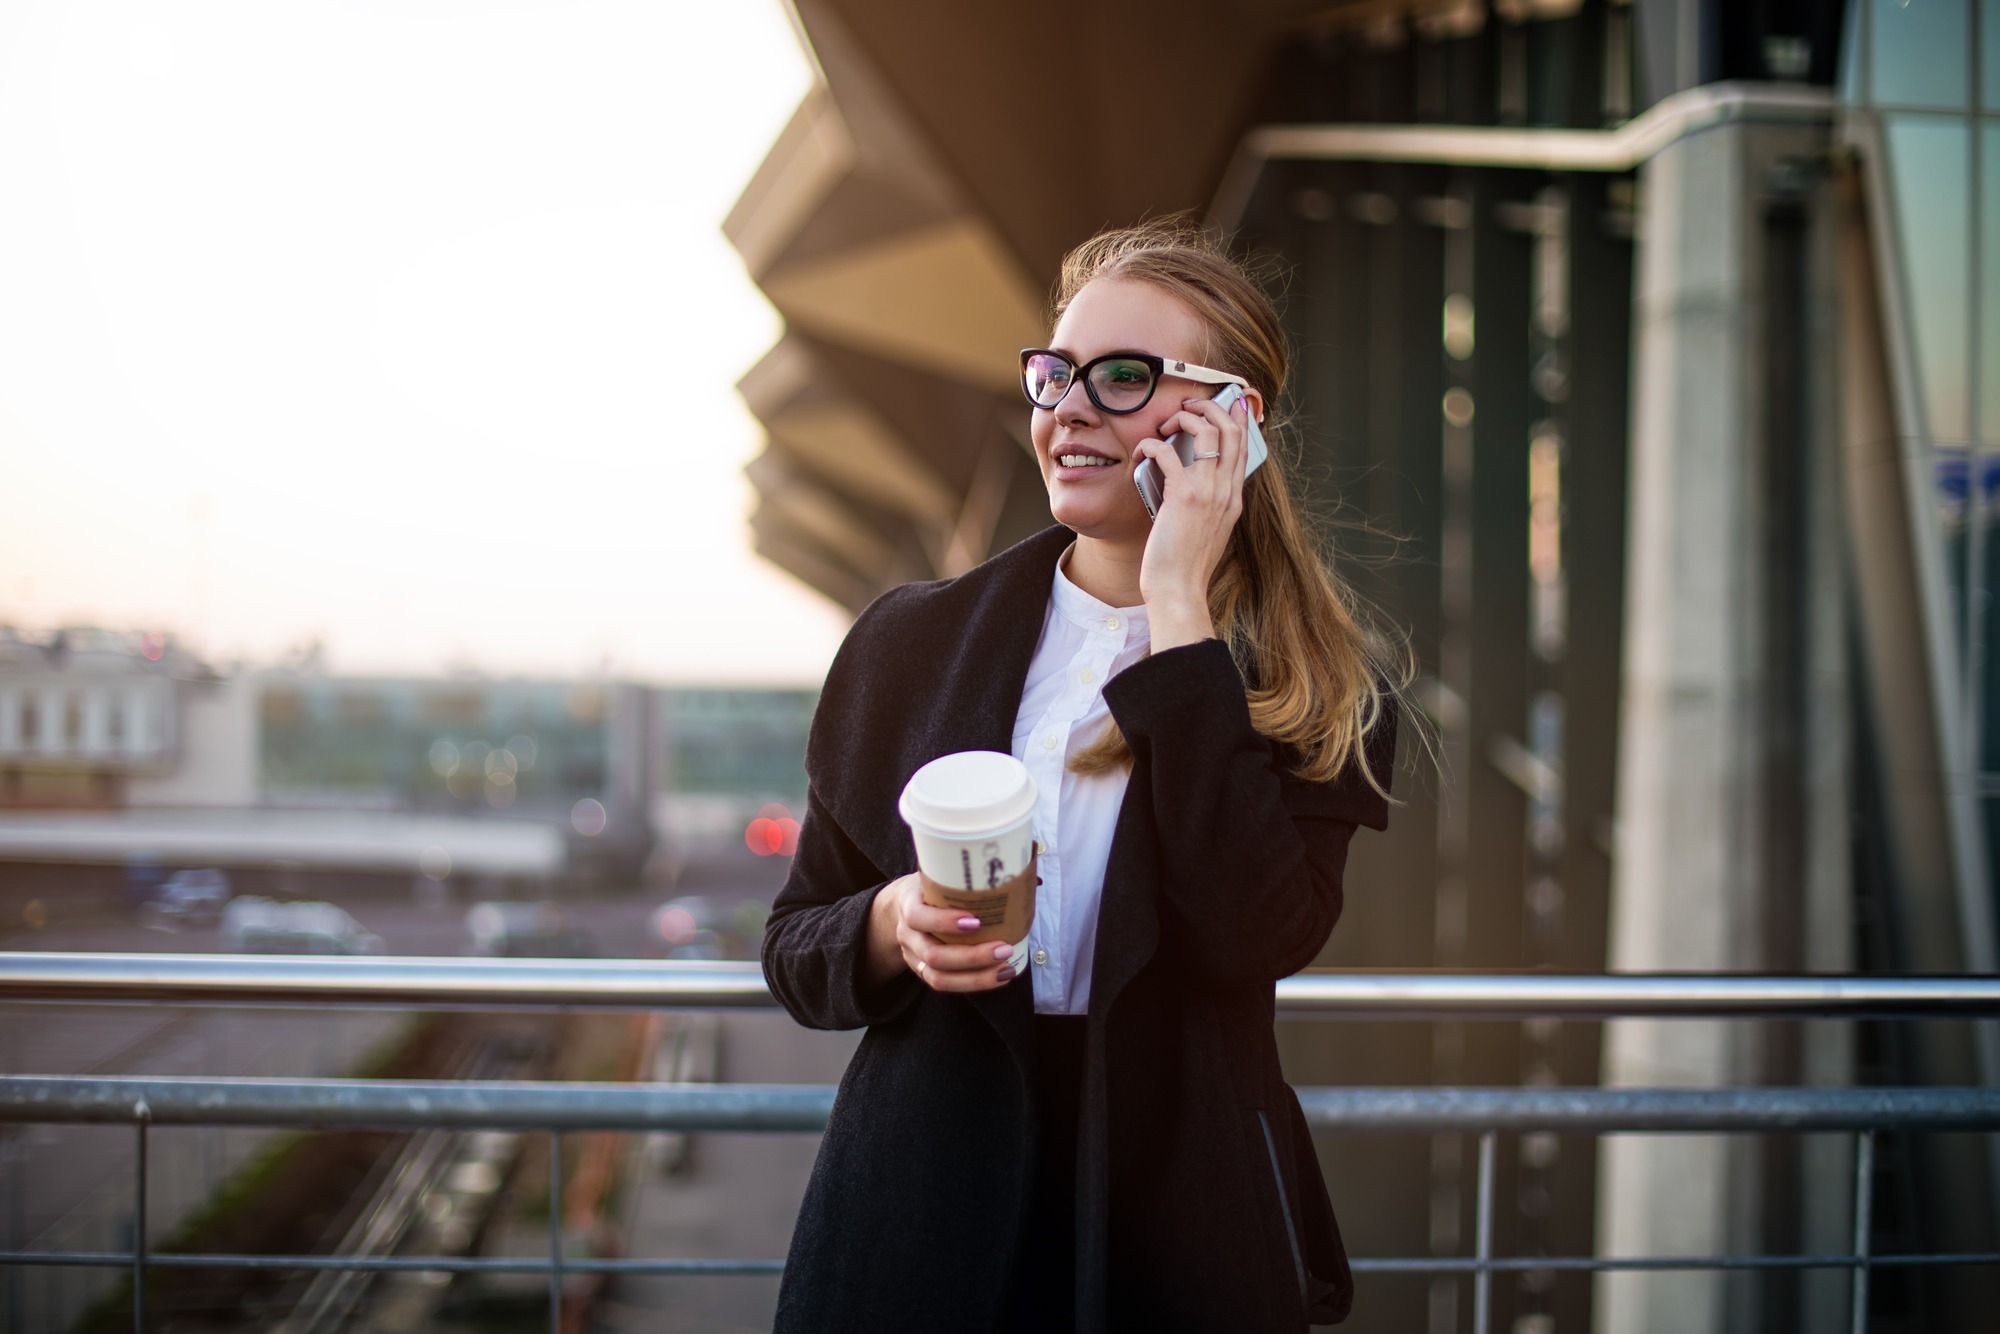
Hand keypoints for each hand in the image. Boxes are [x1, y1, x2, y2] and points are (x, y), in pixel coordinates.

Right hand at [864, 873, 1017, 991]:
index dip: (944, 922)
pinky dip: (973, 983)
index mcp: (909, 904)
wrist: (903, 906)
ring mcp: (913, 956)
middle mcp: (907, 933)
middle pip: (934, 954)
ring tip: (1006, 968)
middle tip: (1004, 948)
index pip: (918, 916)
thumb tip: (1031, 878)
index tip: (976, 920)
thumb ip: (974, 878)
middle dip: (972, 956)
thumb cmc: (931, 888)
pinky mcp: (923, 970)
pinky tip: (999, 976)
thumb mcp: (941, 876)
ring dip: (976, 977)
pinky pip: (945, 984)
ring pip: (938, 977)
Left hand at [1133, 392, 1248, 649]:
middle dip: (1211, 407)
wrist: (1179, 591)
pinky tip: (1141, 452)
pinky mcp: (1183, 497)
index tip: (1228, 401)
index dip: (1236, 418)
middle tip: (1189, 404)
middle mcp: (1226, 491)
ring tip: (1165, 424)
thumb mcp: (1206, 530)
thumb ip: (1206, 504)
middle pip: (1231, 430)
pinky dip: (1151, 445)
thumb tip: (1187, 481)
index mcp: (1234, 499)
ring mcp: (1208, 492)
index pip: (1243, 447)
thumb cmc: (1185, 565)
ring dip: (1183, 418)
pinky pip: (1167, 453)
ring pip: (1206, 432)